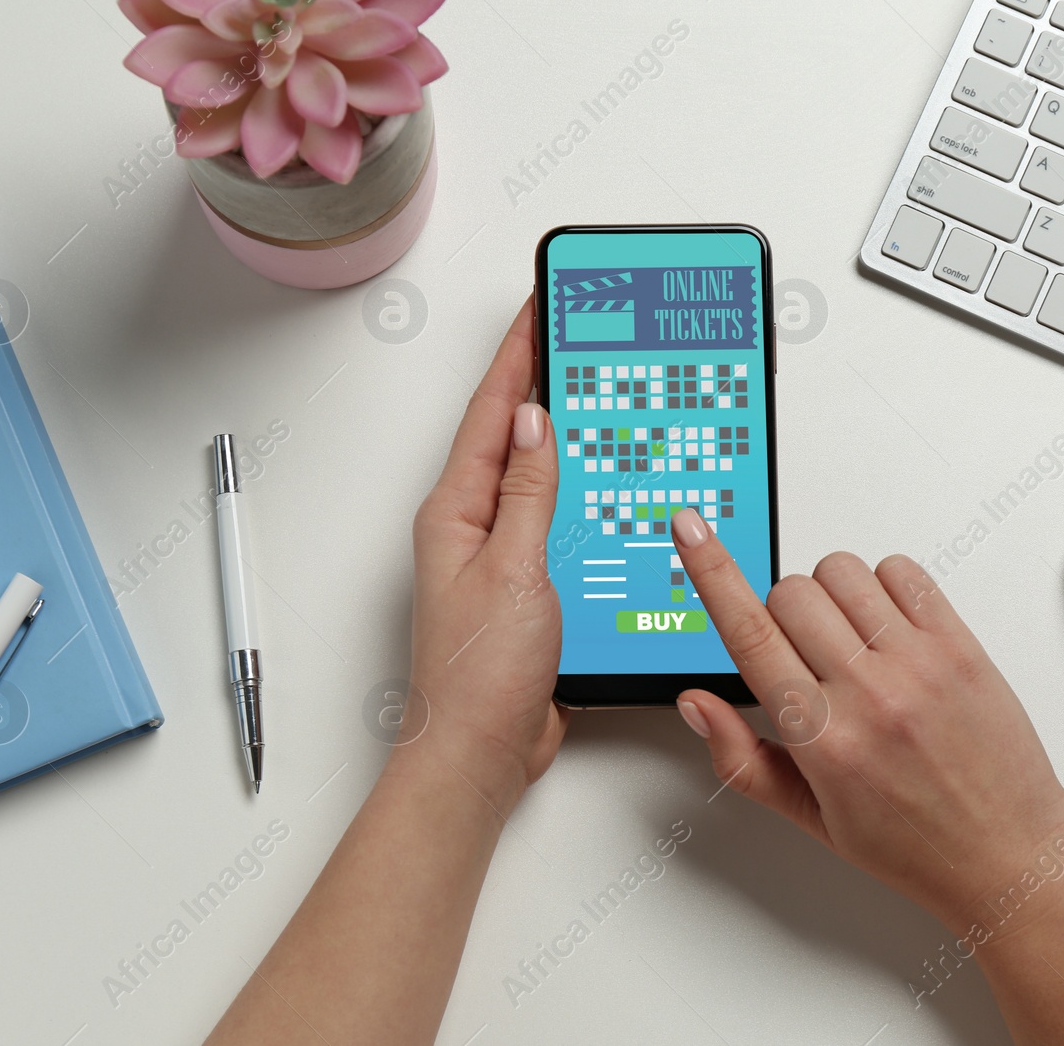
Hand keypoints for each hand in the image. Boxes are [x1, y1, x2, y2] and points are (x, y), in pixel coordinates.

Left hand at [399, 297, 566, 806]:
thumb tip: (534, 423)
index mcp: (455, 511)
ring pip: (539, 481)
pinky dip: (581, 502)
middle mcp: (471, 527)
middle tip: (581, 339)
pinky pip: (555, 527)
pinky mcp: (524, 589)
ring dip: (569, 443)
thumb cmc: (476, 676)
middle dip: (545, 384)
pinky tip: (608, 493)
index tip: (542, 307)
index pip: (490, 413)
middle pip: (512, 438)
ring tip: (604, 398)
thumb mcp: (513, 570)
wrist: (477, 754)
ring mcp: (497, 558)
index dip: (518, 355)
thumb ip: (528, 494)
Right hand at [670, 508, 1063, 929]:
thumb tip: (697, 705)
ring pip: (842, 570)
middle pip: (790, 592)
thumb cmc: (914, 845)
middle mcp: (870, 695)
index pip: (748, 633)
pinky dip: (884, 585)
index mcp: (823, 740)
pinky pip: (903, 571)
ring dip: (831, 594)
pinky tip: (889, 630)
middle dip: (783, 614)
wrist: (1008, 857)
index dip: (711, 571)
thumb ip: (742, 758)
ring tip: (851, 642)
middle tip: (807, 657)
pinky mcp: (961, 646)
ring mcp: (919, 665)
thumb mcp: (811, 817)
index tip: (691, 527)